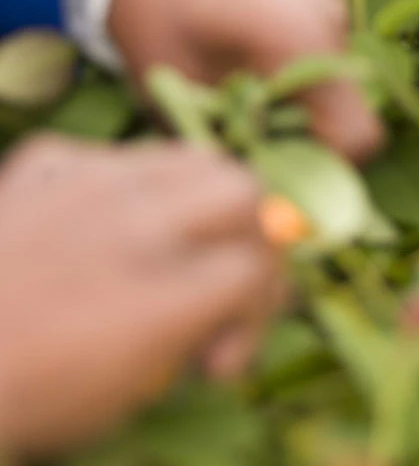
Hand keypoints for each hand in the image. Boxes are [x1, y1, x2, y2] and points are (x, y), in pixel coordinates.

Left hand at [0, 135, 282, 456]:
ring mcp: (92, 179)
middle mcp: (138, 220)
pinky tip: (105, 226)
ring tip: (179, 238)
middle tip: (225, 276)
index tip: (224, 350)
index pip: (254, 267)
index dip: (259, 308)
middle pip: (243, 190)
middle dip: (250, 236)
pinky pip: (120, 156)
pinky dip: (131, 185)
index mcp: (163, 295)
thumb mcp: (128, 390)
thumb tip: (243, 291)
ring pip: (191, 156)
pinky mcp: (49, 160)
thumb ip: (198, 331)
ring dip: (202, 197)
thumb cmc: (28, 393)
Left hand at [109, 0, 382, 163]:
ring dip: (298, 110)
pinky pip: (319, 58)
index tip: (271, 177)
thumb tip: (252, 191)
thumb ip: (227, 145)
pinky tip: (243, 73)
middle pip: (348, 115)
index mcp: (308, 46)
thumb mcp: (181, 90)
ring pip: (333, 88)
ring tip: (238, 106)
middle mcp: (332, 25)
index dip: (321, 172)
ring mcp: (325, 6)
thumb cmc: (154, 9)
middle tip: (247, 146)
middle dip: (305, 143)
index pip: (357, 139)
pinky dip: (293, 80)